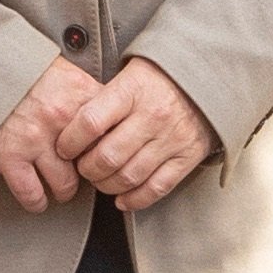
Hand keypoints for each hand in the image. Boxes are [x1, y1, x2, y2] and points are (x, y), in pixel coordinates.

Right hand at [0, 53, 102, 213]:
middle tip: (84, 174)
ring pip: (65, 185)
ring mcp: (35, 138)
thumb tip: (111, 115)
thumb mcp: (63, 71)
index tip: (107, 154)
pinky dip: (36, 202)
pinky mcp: (9, 155)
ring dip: (64, 190)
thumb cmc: (20, 68)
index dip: (112, 147)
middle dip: (89, 172)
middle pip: (93, 163)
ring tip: (61, 187)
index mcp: (80, 94)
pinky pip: (32, 194)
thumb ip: (86, 94)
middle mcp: (62, 118)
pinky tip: (38, 200)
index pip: (114, 132)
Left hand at [72, 56, 218, 210]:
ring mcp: (172, 139)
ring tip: (101, 179)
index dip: (69, 142)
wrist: (208, 76)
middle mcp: (152, 116)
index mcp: (132, 90)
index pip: (90, 123)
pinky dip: (135, 199)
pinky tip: (122, 199)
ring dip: (106, 186)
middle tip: (82, 167)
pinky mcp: (187, 157)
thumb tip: (68, 127)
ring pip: (128, 177)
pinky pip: (156, 188)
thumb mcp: (128, 73)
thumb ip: (102, 99)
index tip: (63, 148)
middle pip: (107, 157)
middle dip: (86, 169)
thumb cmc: (158, 76)